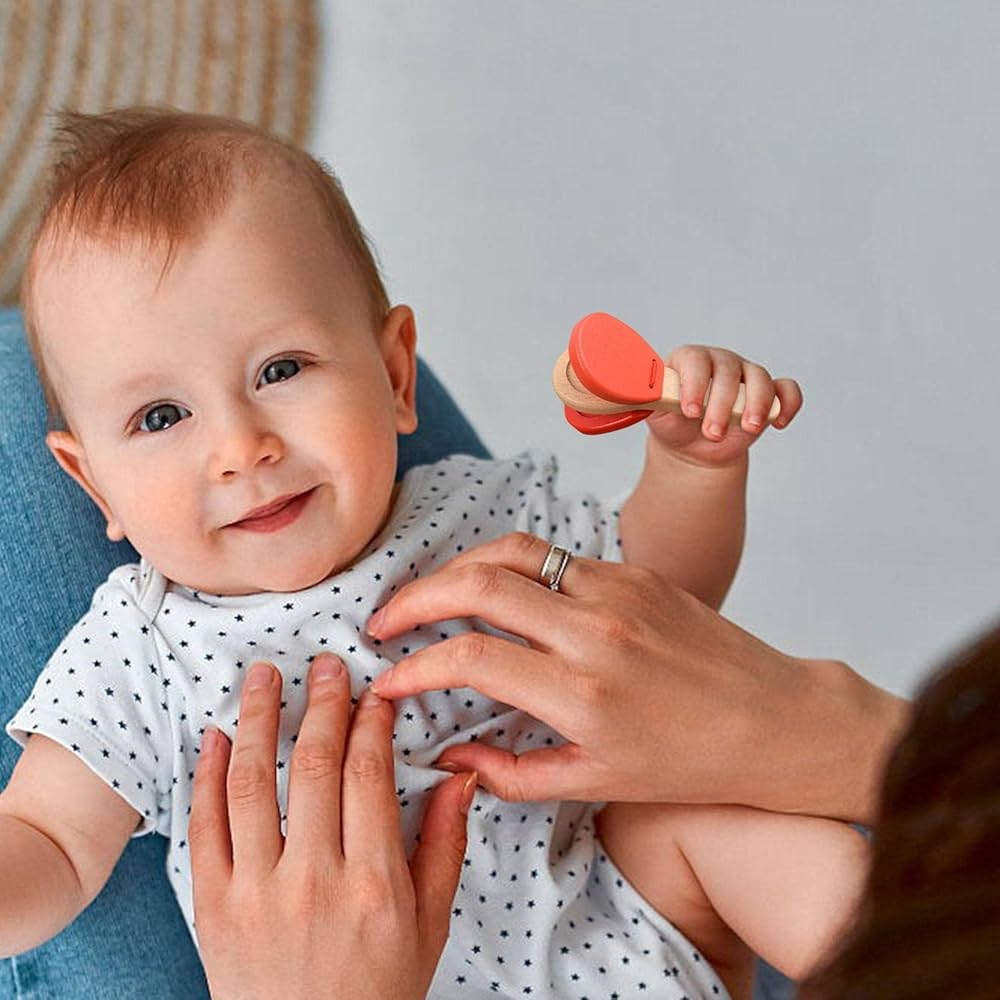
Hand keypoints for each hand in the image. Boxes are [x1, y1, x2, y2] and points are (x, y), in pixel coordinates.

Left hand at [189, 652, 475, 999]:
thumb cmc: (376, 990)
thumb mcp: (430, 924)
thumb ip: (444, 845)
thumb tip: (460, 776)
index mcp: (374, 882)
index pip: (369, 773)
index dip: (370, 721)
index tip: (373, 692)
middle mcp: (313, 880)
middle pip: (313, 765)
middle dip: (321, 702)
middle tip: (324, 663)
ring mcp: (256, 893)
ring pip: (251, 783)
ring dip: (255, 719)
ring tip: (261, 675)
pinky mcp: (212, 908)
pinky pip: (203, 828)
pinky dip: (206, 775)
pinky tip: (215, 736)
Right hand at [368, 533, 908, 822]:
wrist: (771, 719)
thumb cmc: (689, 761)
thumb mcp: (598, 783)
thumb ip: (512, 773)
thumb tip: (448, 755)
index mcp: (583, 694)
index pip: (471, 658)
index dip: (416, 665)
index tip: (392, 679)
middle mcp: (594, 631)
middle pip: (478, 584)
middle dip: (415, 597)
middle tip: (385, 619)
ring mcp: (616, 590)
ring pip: (513, 553)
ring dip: (458, 567)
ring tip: (430, 594)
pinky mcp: (633, 570)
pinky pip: (554, 556)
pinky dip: (511, 567)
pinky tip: (498, 591)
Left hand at [647, 345, 802, 466]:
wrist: (691, 447)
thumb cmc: (672, 423)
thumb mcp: (654, 415)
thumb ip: (646, 400)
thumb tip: (628, 392)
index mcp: (688, 360)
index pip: (694, 359)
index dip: (695, 382)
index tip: (690, 410)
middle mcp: (719, 362)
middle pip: (729, 370)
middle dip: (722, 404)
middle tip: (712, 432)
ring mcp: (747, 375)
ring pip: (761, 377)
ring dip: (756, 405)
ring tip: (747, 430)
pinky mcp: (768, 394)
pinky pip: (787, 390)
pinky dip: (788, 404)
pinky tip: (779, 423)